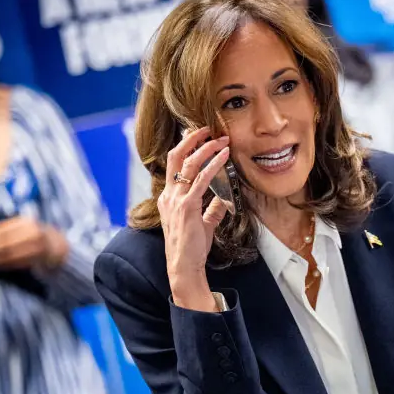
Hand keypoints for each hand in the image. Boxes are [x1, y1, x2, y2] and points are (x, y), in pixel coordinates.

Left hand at [0, 217, 68, 270]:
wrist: (57, 247)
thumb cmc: (31, 238)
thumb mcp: (19, 230)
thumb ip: (2, 233)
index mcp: (25, 223)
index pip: (1, 230)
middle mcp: (33, 232)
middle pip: (5, 242)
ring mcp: (38, 246)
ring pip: (10, 254)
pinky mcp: (39, 258)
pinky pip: (16, 263)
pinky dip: (1, 265)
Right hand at [158, 127, 231, 304]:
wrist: (184, 266)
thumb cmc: (192, 248)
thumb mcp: (202, 224)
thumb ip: (211, 210)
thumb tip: (222, 201)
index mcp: (169, 198)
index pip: (175, 165)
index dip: (187, 148)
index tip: (201, 137)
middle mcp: (169, 195)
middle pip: (176, 157)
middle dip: (191, 139)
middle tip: (207, 128)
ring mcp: (176, 200)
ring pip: (189, 164)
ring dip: (206, 148)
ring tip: (222, 139)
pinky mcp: (187, 206)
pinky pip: (201, 179)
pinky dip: (213, 164)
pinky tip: (224, 156)